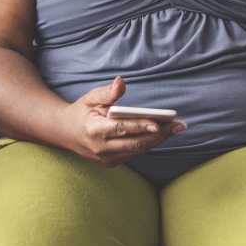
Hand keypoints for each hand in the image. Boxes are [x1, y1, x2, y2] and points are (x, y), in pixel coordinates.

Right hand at [60, 76, 184, 167]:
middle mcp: (101, 148)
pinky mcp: (112, 163)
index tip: (158, 123)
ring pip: (138, 151)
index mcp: (94, 130)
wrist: (66, 133)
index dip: (140, 126)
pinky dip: (149, 143)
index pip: (121, 129)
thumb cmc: (82, 112)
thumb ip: (107, 92)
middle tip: (179, 125)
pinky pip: (134, 153)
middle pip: (135, 143)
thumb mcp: (90, 98)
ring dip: (158, 139)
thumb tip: (121, 82)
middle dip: (159, 135)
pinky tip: (163, 134)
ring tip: (176, 128)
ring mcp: (106, 158)